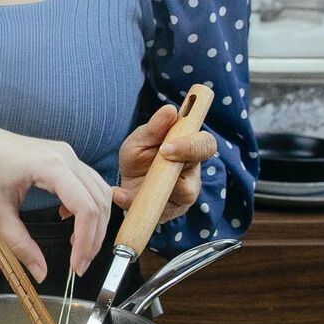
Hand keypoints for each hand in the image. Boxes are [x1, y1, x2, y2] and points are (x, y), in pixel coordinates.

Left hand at [0, 115, 113, 280]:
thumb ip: (20, 244)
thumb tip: (40, 272)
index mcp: (51, 166)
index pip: (86, 208)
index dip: (87, 241)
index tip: (77, 266)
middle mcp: (65, 156)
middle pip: (99, 201)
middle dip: (95, 236)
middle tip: (80, 264)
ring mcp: (65, 154)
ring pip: (98, 191)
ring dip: (95, 221)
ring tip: (78, 247)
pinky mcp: (60, 157)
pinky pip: (86, 183)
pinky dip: (87, 205)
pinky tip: (67, 219)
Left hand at [115, 104, 218, 224]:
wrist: (125, 182)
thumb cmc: (139, 156)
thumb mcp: (139, 140)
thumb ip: (153, 127)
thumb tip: (170, 110)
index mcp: (189, 150)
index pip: (205, 145)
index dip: (190, 146)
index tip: (165, 147)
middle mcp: (190, 175)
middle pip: (195, 178)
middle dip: (173, 178)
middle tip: (149, 171)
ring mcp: (182, 197)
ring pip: (177, 199)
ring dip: (150, 193)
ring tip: (123, 190)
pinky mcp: (169, 213)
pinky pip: (157, 213)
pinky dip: (134, 204)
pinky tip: (118, 195)